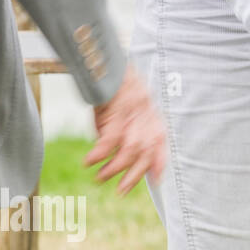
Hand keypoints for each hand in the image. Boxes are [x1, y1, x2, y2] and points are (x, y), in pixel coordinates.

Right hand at [85, 66, 166, 194]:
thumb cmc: (114, 83)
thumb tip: (108, 152)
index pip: (160, 144)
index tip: (157, 181)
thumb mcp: (126, 105)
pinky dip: (98, 154)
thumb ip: (122, 128)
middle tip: (121, 192)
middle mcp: (146, 116)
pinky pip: (109, 139)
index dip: (159, 164)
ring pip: (129, 150)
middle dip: (134, 176)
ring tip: (100, 180)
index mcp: (152, 115)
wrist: (106, 57)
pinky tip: (89, 162)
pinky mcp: (116, 110)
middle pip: (145, 152)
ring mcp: (133, 113)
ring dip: (113, 169)